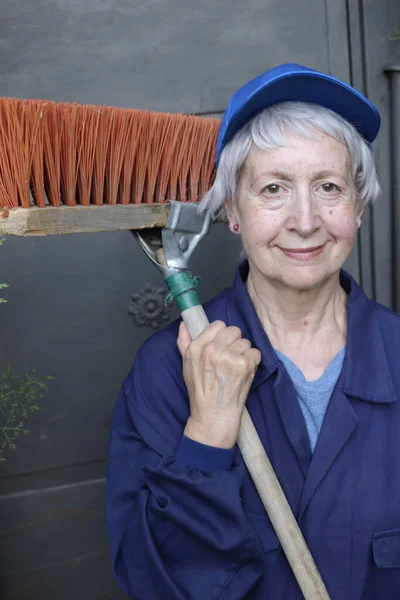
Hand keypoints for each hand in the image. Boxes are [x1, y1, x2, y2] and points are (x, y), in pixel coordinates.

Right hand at [177, 320, 261, 448]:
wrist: (213, 417)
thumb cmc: (200, 392)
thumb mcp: (186, 365)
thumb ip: (184, 342)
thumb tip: (184, 325)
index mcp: (197, 347)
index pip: (218, 324)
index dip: (222, 335)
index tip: (222, 346)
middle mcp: (212, 350)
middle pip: (234, 330)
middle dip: (234, 343)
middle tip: (230, 358)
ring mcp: (229, 357)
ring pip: (246, 342)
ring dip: (244, 353)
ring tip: (236, 368)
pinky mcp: (244, 365)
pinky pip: (255, 352)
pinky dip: (253, 362)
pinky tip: (244, 373)